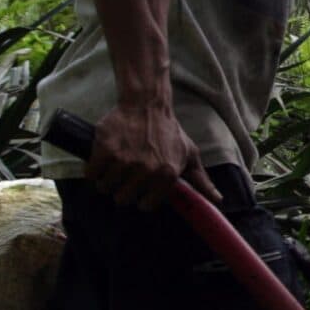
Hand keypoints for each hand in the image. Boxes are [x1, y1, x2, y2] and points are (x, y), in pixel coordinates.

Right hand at [88, 99, 212, 209]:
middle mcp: (146, 171)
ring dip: (106, 182)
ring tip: (113, 169)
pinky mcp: (104, 151)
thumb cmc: (169, 132)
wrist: (147, 104)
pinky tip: (100, 163)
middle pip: (123, 199)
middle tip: (125, 177)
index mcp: (167, 175)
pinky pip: (91, 174)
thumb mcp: (190, 154)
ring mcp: (124, 161)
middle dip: (122, 190)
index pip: (146, 205)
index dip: (142, 198)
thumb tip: (218, 201)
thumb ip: (202, 181)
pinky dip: (92, 171)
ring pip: (105, 188)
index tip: (140, 189)